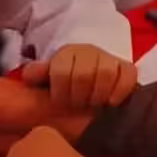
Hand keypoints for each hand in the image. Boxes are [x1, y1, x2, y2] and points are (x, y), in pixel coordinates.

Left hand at [21, 44, 136, 109]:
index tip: (60, 101)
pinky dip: (120, 91)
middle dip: (78, 96)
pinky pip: (128, 75)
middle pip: (84, 74)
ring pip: (106, 74)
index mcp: (67, 53)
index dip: (60, 92)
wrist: (92, 74)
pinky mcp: (127, 68)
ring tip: (93, 104)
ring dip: (97, 95)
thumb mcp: (49, 76)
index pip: (61, 71)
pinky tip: (110, 102)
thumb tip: (28, 75)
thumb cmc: (67, 80)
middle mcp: (90, 51)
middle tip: (77, 105)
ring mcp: (110, 58)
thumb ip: (38, 74)